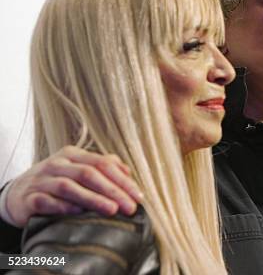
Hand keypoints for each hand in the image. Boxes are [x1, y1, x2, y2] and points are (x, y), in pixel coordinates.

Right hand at [6, 146, 142, 226]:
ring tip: (112, 210)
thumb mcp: (79, 169)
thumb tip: (128, 172)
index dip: (123, 180)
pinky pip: (47, 202)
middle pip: (89, 174)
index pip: (103, 163)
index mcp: (73, 154)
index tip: (138, 196)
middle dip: (113, 191)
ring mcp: (41, 180)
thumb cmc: (57, 181)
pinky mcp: (29, 198)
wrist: (17, 194)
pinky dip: (64, 207)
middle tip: (130, 207)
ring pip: (69, 186)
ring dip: (93, 199)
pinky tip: (80, 213)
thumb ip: (103, 167)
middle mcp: (57, 164)